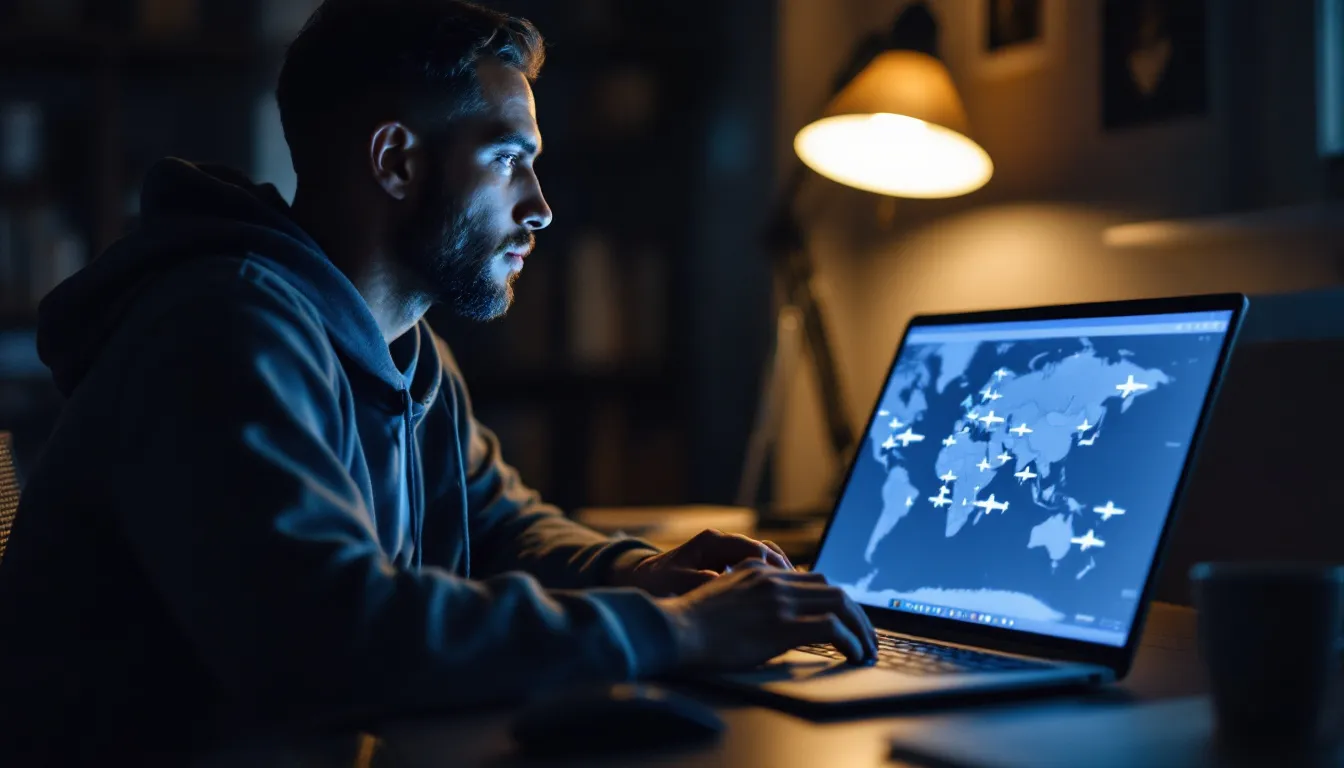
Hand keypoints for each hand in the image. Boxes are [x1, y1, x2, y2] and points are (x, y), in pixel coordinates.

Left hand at [611, 528, 793, 595]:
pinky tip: (781, 602)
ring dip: (781, 578)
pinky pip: (757, 571)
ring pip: (765, 560)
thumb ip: (700, 582)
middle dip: (786, 572)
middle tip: (805, 593)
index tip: (789, 587)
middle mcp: (723, 544)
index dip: (775, 568)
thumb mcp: (675, 584)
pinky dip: (771, 583)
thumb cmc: (654, 585)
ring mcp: (727, 556)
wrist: (638, 584)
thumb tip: (723, 580)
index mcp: (712, 542)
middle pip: (766, 552)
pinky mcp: (727, 569)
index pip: (754, 548)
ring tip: (799, 598)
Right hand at [658, 559, 877, 669]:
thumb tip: (766, 612)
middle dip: (856, 613)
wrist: (674, 629)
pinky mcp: (781, 625)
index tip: (847, 618)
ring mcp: (779, 601)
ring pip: (839, 604)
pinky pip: (831, 629)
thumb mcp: (722, 594)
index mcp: (760, 571)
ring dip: (860, 628)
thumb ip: (748, 593)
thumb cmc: (690, 622)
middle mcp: (773, 580)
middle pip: (832, 588)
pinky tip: (855, 655)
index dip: (836, 600)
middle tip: (866, 635)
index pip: (812, 579)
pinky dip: (851, 641)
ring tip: (867, 648)